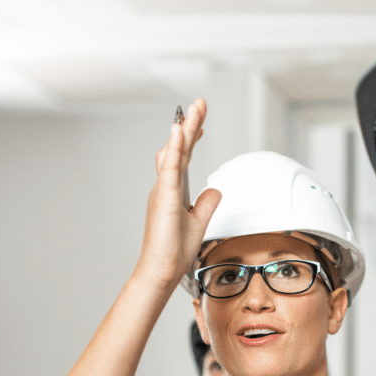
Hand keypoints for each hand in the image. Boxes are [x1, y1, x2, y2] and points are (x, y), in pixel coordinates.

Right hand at [135, 99, 220, 288]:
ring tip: (195, 108)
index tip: (197, 123)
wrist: (160, 271)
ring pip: (174, 152)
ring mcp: (163, 191)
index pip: (183, 159)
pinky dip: (176, 147)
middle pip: (179, 149)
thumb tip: (214, 190)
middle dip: (189, 125)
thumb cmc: (172, 252)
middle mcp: (165, 188)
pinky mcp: (164, 197)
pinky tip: (180, 130)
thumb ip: (205, 204)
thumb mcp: (198, 223)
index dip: (191, 139)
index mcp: (171, 192)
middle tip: (199, 104)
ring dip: (185, 128)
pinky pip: (171, 167)